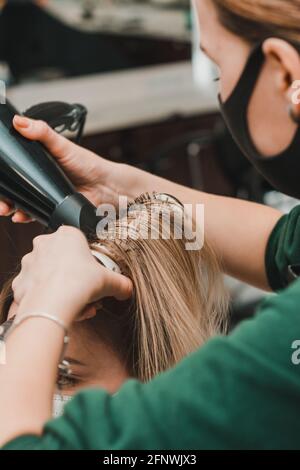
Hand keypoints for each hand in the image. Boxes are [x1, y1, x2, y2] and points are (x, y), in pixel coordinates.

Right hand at [0, 116, 131, 221]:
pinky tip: (21, 217)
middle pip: (14, 188)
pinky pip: (35, 214)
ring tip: (7, 210)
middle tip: (0, 202)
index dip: (4, 176)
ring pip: (22, 202)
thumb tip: (19, 121)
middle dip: (3, 197)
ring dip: (11, 208)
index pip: (14, 168)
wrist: (106, 187)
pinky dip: (26, 216)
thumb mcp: (62, 145)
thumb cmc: (87, 164)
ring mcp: (45, 194)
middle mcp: (39, 179)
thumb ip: (42, 133)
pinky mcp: (52, 208)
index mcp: (38, 162)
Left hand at [11, 226, 132, 324]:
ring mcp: (29, 262)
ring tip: (77, 306)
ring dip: (64, 289)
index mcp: (67, 235)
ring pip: (50, 276)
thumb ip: (121, 284)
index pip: (80, 244)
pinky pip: (37, 291)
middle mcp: (45, 243)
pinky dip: (48, 300)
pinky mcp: (20, 282)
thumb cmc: (79, 284)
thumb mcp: (109, 281)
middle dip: (77, 278)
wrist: (53, 305)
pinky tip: (60, 309)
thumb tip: (127, 289)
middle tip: (87, 293)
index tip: (94, 276)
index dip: (90, 262)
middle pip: (64, 260)